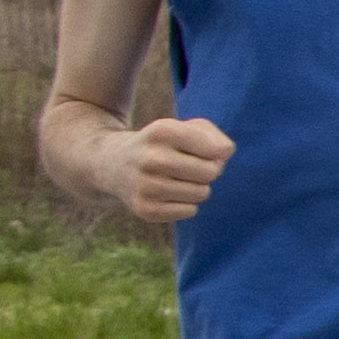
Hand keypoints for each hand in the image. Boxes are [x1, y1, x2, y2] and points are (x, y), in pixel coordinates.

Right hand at [114, 116, 234, 225]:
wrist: (113, 164)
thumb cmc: (160, 145)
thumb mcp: (182, 128)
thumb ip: (212, 135)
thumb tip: (225, 152)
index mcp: (163, 131)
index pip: (216, 150)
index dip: (216, 152)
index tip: (201, 149)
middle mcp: (152, 158)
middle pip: (211, 172)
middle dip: (208, 169)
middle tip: (188, 165)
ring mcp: (147, 186)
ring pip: (202, 193)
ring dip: (197, 187)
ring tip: (175, 178)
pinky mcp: (146, 210)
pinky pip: (190, 211)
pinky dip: (185, 203)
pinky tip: (166, 192)